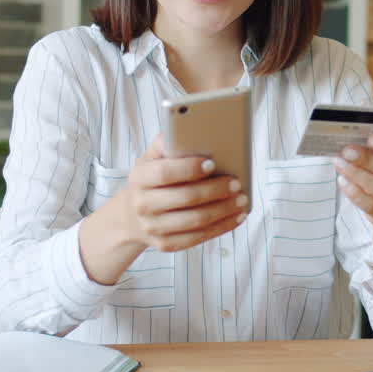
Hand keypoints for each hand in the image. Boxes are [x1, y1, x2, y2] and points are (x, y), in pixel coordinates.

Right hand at [80, 135, 246, 283]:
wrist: (130, 216)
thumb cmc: (151, 180)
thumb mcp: (151, 159)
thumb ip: (166, 144)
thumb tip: (182, 127)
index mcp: (139, 178)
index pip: (165, 173)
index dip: (190, 168)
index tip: (212, 163)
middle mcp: (142, 205)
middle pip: (186, 198)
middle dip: (216, 190)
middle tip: (237, 183)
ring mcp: (153, 228)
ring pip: (196, 221)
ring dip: (223, 210)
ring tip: (242, 199)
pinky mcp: (166, 244)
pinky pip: (198, 238)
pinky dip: (221, 227)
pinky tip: (236, 217)